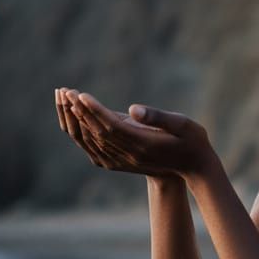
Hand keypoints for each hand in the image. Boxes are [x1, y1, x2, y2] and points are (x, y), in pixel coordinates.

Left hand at [54, 87, 211, 178]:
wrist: (194, 167)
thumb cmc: (192, 141)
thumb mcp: (183, 124)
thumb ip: (158, 117)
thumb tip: (134, 109)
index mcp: (144, 144)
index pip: (112, 126)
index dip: (95, 110)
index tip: (80, 94)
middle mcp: (130, 154)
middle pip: (98, 132)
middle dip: (80, 111)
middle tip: (65, 91)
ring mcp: (124, 160)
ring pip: (93, 140)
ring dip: (76, 120)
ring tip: (65, 100)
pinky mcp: (120, 162)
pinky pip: (94, 148)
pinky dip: (82, 132)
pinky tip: (75, 119)